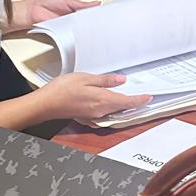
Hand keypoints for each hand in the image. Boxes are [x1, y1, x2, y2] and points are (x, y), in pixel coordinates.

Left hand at [9, 0, 99, 30]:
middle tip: (101, 23)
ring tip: (92, 28)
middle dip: (92, 23)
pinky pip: (70, 36)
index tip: (104, 14)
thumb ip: (81, 4)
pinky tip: (80, 35)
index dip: (95, 14)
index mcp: (72, 9)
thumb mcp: (66, 0)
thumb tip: (95, 3)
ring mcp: (66, 27)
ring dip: (84, 30)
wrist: (29, 13)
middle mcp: (70, 18)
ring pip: (79, 30)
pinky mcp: (61, 34)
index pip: (87, 13)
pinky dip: (75, 36)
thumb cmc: (42, 3)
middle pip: (85, 22)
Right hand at [36, 72, 151, 122]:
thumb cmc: (62, 90)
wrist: (46, 104)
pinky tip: (109, 99)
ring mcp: (93, 115)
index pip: (128, 102)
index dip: (140, 100)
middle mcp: (100, 111)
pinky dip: (110, 106)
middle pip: (122, 108)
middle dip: (133, 102)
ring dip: (122, 104)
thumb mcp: (85, 78)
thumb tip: (121, 80)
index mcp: (102, 100)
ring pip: (114, 110)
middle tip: (142, 95)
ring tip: (128, 95)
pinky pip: (104, 112)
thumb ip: (105, 80)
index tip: (149, 97)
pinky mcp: (87, 116)